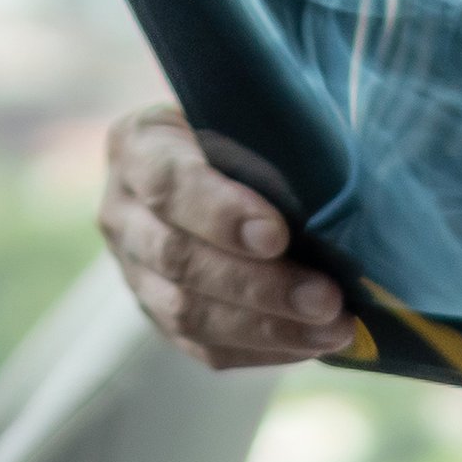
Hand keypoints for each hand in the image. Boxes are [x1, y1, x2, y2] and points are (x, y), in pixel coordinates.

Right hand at [97, 103, 360, 369]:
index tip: (277, 235)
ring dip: (266, 326)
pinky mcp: (159, 316)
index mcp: (138, 147)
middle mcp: (122, 212)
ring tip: (333, 328)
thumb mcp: (245, 111)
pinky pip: (203, 347)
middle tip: (326, 297)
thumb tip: (339, 175)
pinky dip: (261, 350)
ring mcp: (135, 271)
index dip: (219, 212)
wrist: (216, 167)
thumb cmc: (242, 128)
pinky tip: (311, 342)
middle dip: (257, 284)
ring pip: (187, 313)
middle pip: (177, 258)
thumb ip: (274, 130)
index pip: (167, 182)